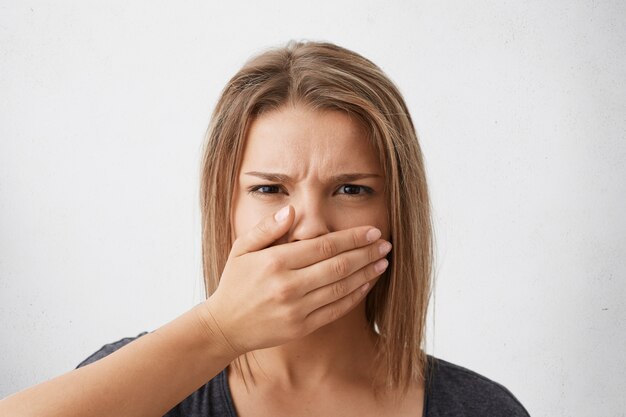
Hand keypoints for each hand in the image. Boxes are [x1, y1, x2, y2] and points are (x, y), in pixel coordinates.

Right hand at [200, 204, 390, 355]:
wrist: (225, 325)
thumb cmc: (235, 282)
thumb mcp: (241, 248)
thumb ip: (267, 228)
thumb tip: (293, 211)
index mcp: (276, 262)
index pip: (324, 246)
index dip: (352, 238)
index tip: (372, 231)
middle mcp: (288, 285)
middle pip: (338, 266)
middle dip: (366, 253)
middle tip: (385, 244)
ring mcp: (296, 309)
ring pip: (341, 288)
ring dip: (366, 273)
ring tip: (383, 262)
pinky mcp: (302, 327)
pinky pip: (336, 310)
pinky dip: (355, 296)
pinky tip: (367, 284)